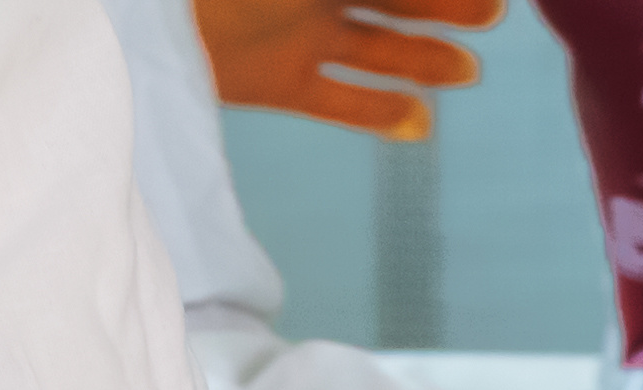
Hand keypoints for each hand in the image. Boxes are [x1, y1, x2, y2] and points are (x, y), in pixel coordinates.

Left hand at [195, 0, 497, 135]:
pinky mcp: (278, 82)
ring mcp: (300, 34)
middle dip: (446, 5)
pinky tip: (421, 125)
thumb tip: (417, 1)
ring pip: (378, 47)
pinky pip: (339, 101)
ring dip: (423, 59)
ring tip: (467, 72)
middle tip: (493, 14)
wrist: (149, 14)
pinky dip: (378, 113)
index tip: (488, 1)